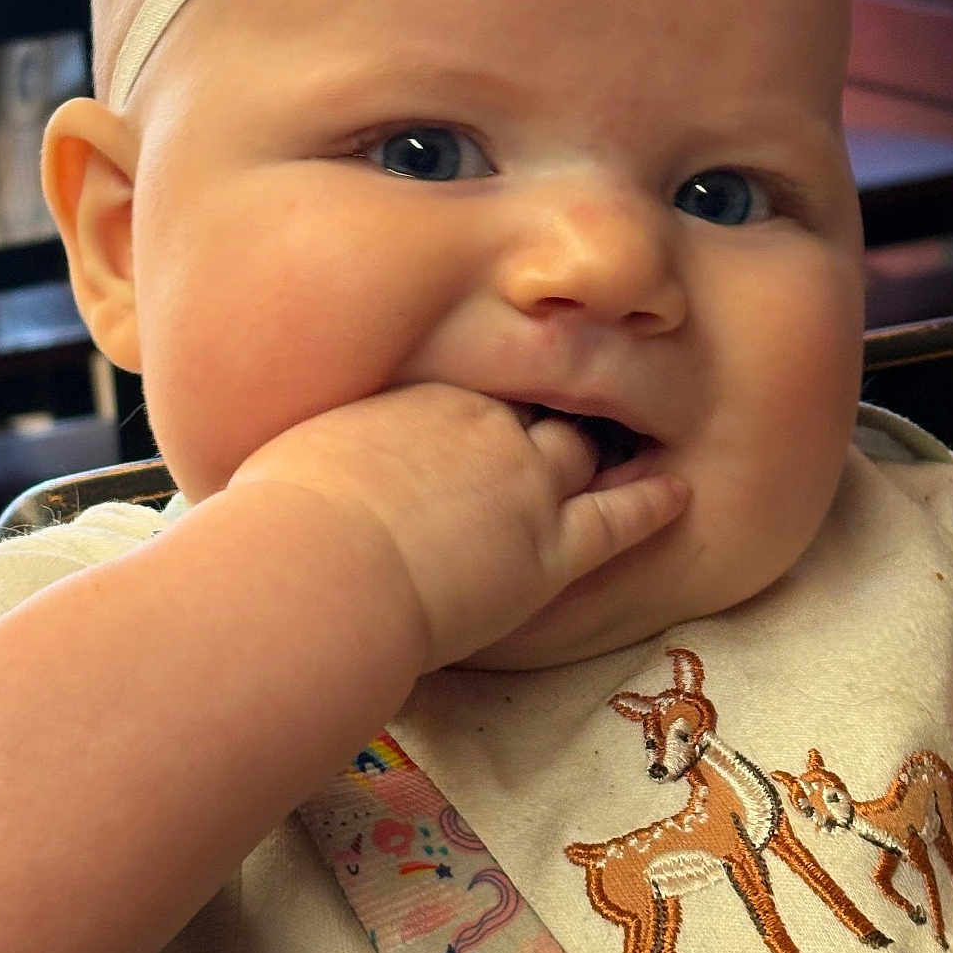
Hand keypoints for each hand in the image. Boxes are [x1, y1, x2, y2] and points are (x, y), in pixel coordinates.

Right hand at [228, 383, 687, 670]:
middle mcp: (479, 424)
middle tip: (572, 405)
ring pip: (578, 452)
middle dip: (550, 406)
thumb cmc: (277, 526)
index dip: (485, 399)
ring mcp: (522, 484)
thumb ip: (310, 455)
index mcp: (416, 396)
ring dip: (602, 448)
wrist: (318, 568)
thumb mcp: (285, 463)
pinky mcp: (549, 549)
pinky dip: (650, 504)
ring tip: (631, 440)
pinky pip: (617, 519)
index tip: (489, 406)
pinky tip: (676, 494)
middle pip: (532, 405)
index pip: (470, 383)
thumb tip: (276, 467)